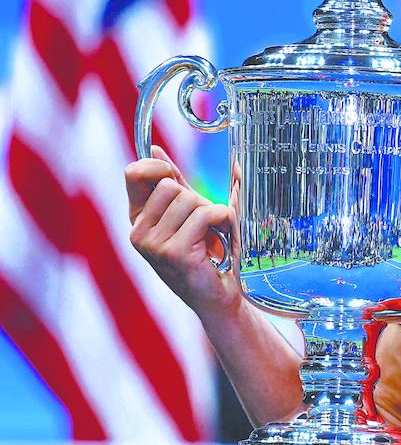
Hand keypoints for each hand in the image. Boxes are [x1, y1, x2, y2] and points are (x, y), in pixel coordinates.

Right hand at [126, 145, 241, 320]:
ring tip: (212, 236)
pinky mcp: (174, 253)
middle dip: (198, 199)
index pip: (134, 173)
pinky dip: (223, 221)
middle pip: (171, 185)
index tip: (175, 177)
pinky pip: (205, 214)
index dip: (159, 167)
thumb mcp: (188, 213)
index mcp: (138, 219)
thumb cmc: (208, 253)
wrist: (219, 295)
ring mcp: (152, 244)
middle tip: (204, 226)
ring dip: (213, 213)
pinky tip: (219, 241)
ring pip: (189, 199)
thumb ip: (175, 183)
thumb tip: (156, 149)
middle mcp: (138, 232)